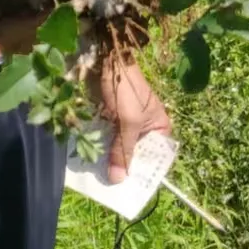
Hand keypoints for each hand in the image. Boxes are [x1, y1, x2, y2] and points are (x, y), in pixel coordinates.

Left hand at [96, 56, 170, 184]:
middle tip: (108, 185)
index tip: (128, 189)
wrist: (109, 60)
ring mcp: (127, 123)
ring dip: (108, 157)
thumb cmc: (127, 90)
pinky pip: (106, 136)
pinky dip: (99, 144)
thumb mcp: (127, 123)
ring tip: (96, 176)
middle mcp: (145, 128)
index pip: (154, 158)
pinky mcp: (111, 117)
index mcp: (159, 129)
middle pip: (134, 154)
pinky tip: (89, 157)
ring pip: (118, 146)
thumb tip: (118, 180)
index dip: (142, 173)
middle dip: (122, 167)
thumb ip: (123, 150)